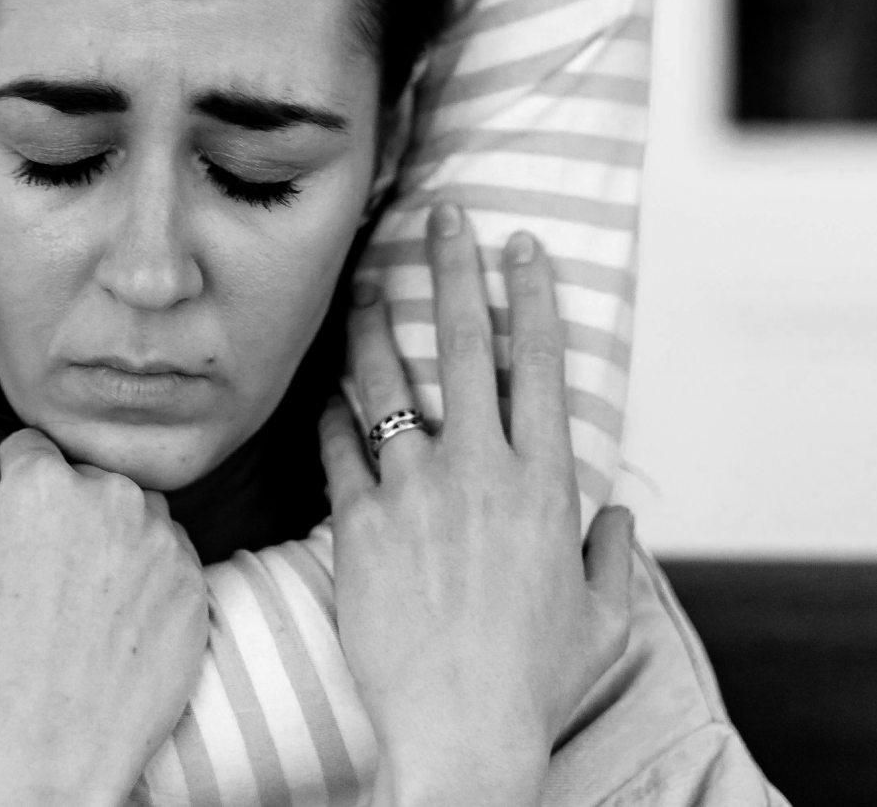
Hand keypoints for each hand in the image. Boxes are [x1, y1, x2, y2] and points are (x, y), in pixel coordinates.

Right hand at [0, 430, 208, 806]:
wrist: (43, 770)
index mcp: (43, 485)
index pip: (28, 450)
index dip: (7, 491)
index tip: (3, 537)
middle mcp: (112, 498)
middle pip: (82, 478)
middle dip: (60, 511)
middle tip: (36, 580)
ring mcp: (162, 542)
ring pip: (130, 511)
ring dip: (108, 537)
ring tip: (76, 605)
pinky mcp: (195, 586)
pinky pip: (167, 555)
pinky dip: (143, 576)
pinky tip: (111, 625)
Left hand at [320, 205, 632, 806]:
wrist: (458, 733)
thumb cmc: (536, 682)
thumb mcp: (602, 623)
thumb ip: (615, 561)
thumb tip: (623, 521)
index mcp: (542, 484)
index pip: (537, 365)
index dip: (530, 297)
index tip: (521, 245)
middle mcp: (476, 470)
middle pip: (460, 346)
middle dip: (450, 271)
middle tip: (441, 217)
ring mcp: (411, 491)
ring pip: (385, 380)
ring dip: (373, 321)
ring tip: (363, 279)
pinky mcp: (357, 522)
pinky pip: (337, 447)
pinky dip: (332, 411)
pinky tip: (326, 386)